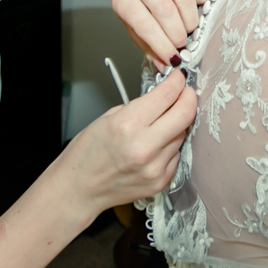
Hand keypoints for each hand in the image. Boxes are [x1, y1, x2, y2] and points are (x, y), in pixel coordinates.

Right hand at [55, 68, 195, 218]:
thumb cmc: (86, 154)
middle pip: (185, 114)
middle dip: (188, 98)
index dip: (177, 82)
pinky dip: (170, 146)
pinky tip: (155, 146)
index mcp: (128, 124)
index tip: (178, 78)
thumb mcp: (107, 118)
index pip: (167, 95)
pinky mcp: (160, 181)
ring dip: (177, 124)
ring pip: (182, 135)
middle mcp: (145, 146)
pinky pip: (175, 155)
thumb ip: (138, 107)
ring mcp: (155, 167)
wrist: (79, 189)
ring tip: (161, 124)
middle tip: (184, 93)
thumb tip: (163, 97)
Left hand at [111, 0, 212, 66]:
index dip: (162, 45)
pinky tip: (197, 4)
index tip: (173, 60)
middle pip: (166, 11)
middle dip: (178, 34)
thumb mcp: (133, 26)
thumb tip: (165, 67)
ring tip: (187, 28)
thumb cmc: (137, 3)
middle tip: (182, 44)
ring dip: (190, 20)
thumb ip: (148, 47)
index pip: (145, 25)